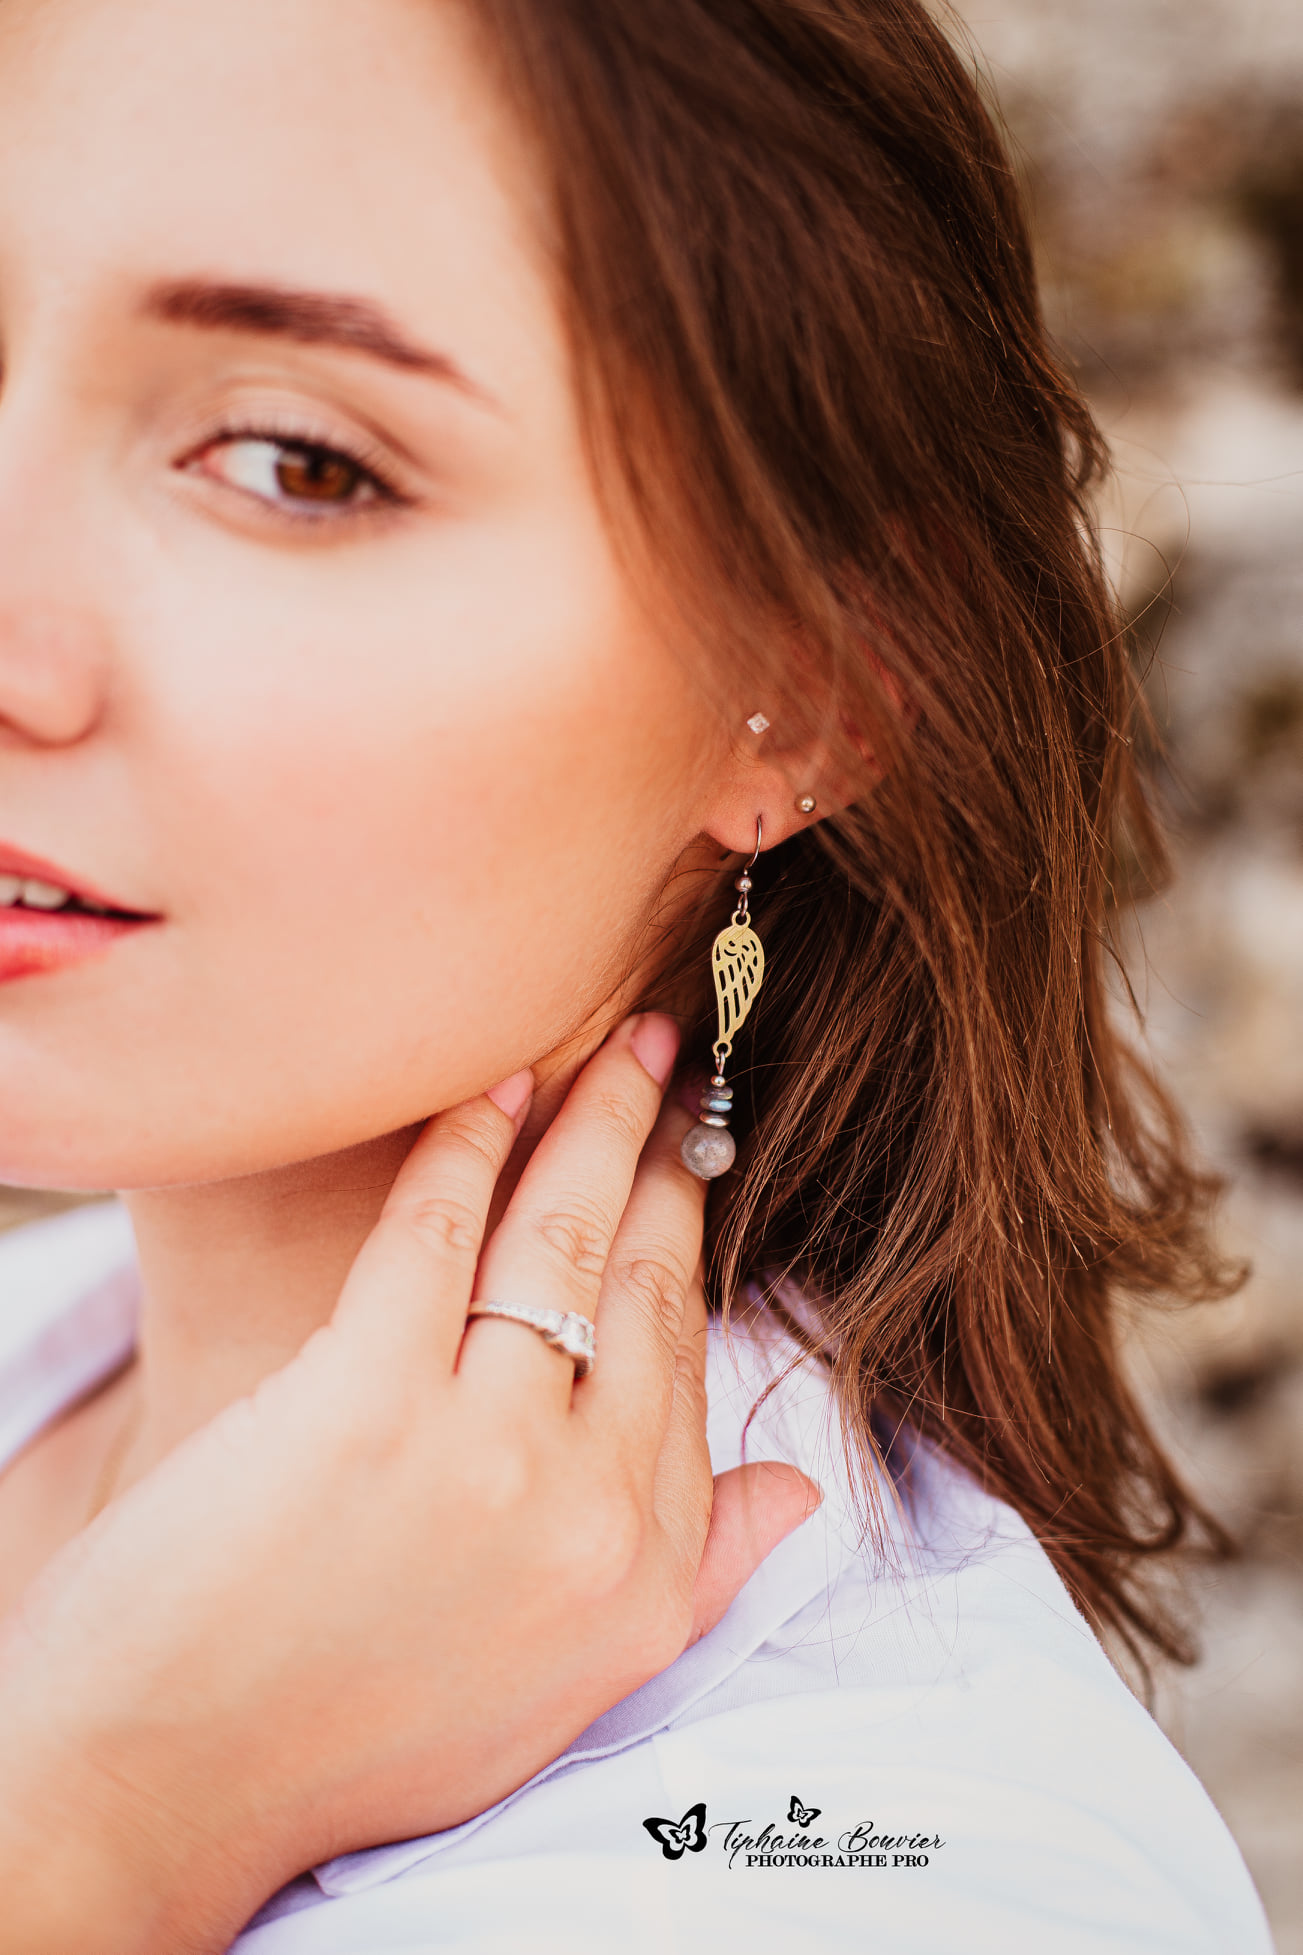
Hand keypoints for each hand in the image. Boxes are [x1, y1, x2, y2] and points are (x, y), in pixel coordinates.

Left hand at [0, 1014, 818, 1953]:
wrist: (172, 1782)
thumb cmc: (357, 1729)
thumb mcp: (568, 1683)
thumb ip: (698, 1576)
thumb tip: (795, 1491)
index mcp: (645, 1571)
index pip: (689, 1358)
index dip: (691, 1236)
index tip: (689, 1160)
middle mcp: (586, 1507)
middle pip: (643, 1279)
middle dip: (662, 1150)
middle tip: (669, 1060)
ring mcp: (481, 1450)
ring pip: (560, 1239)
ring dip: (591, 1120)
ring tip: (609, 1046)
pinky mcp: (363, 1403)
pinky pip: (437, 1233)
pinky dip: (468, 1143)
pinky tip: (491, 1089)